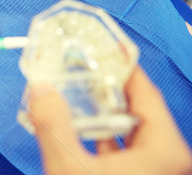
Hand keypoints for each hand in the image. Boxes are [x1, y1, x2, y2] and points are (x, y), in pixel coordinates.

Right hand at [28, 66, 191, 174]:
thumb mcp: (70, 169)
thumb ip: (53, 127)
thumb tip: (41, 90)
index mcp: (164, 150)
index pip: (146, 91)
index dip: (122, 65)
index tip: (103, 46)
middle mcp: (167, 159)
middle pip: (137, 108)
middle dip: (106, 87)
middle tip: (81, 66)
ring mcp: (155, 170)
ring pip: (130, 130)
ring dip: (102, 112)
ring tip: (75, 93)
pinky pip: (125, 149)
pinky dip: (103, 135)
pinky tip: (79, 127)